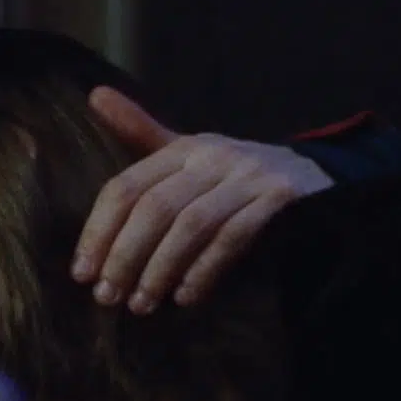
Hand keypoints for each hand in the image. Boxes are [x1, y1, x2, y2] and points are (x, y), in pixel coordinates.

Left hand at [71, 87, 333, 313]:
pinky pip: (233, 238)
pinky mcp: (282, 199)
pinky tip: (185, 297)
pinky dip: (205, 270)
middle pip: (154, 207)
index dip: (98, 231)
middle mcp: (214, 156)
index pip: (125, 187)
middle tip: (107, 296)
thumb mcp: (190, 154)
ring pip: (191, 225)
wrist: (319, 181)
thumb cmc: (236, 177)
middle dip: (124, 256)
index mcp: (184, 148)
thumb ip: (142, 133)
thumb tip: (95, 95)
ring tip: (141, 305)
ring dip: (160, 269)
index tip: (81, 272)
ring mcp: (250, 176)